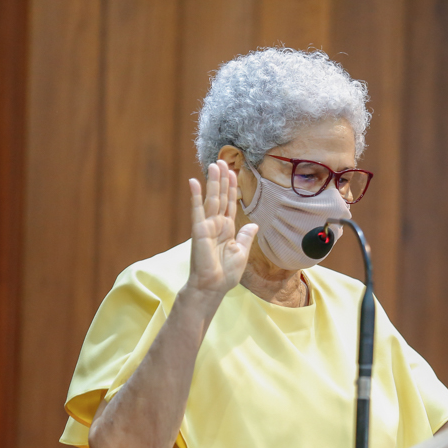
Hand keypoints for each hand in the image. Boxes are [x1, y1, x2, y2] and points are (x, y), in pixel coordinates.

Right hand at [184, 160, 257, 295]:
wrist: (213, 286)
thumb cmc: (226, 274)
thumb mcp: (242, 253)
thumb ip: (246, 237)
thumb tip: (253, 225)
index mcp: (227, 229)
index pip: (231, 204)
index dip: (233, 188)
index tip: (234, 172)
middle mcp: (217, 224)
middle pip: (221, 197)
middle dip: (222, 179)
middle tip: (222, 161)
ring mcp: (207, 226)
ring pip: (212, 199)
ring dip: (212, 182)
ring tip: (213, 164)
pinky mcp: (199, 230)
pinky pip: (197, 210)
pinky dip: (195, 196)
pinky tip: (194, 182)